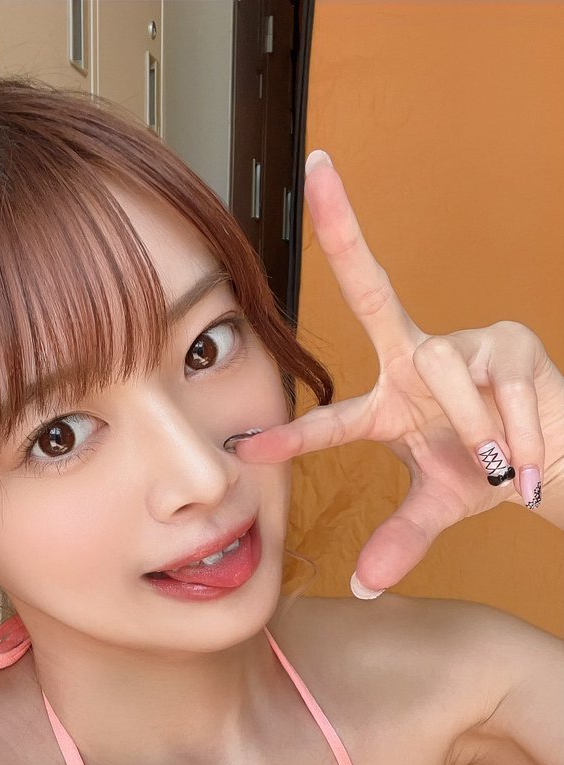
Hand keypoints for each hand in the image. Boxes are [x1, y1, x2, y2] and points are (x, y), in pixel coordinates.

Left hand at [233, 150, 563, 594]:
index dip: (291, 433)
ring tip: (506, 470)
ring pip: (450, 386)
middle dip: (345, 225)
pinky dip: (520, 441)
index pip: (331, 411)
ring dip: (482, 440)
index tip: (243, 447)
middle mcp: (419, 357)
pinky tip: (531, 457)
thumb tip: (362, 587)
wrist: (557, 462)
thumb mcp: (440, 507)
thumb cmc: (490, 471)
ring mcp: (465, 343)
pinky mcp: (512, 342)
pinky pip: (505, 397)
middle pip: (373, 290)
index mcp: (390, 399)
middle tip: (320, 165)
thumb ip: (399, 539)